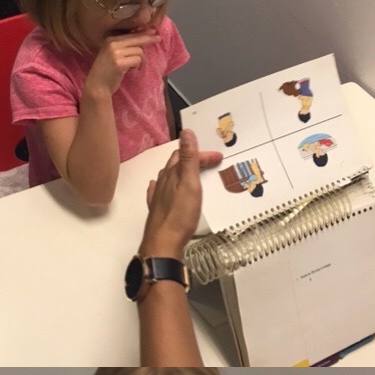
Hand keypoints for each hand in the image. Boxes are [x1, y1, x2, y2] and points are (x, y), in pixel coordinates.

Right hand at [84, 31, 156, 99]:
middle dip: (148, 39)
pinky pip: (137, 60)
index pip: (130, 34)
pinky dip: (138, 66)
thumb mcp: (114, 55)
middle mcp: (112, 43)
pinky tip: (132, 71)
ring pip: (139, 51)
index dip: (142, 33)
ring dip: (141, 61)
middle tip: (159, 38)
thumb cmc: (108, 72)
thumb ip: (125, 48)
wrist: (98, 85)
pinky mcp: (119, 62)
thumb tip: (141, 43)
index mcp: (110, 40)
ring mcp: (115, 52)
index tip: (153, 31)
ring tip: (135, 68)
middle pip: (136, 39)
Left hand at [141, 129, 221, 257]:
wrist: (163, 241)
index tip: (218, 157)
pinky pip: (157, 191)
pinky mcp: (157, 209)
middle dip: (191, 159)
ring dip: (179, 171)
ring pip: (168, 177)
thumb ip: (188, 159)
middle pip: (176, 164)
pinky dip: (161, 185)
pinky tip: (157, 187)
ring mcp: (158, 195)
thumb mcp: (189, 184)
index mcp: (172, 173)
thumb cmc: (179, 214)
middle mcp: (163, 181)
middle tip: (208, 163)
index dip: (201, 153)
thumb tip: (186, 132)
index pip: (185, 155)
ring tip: (191, 173)